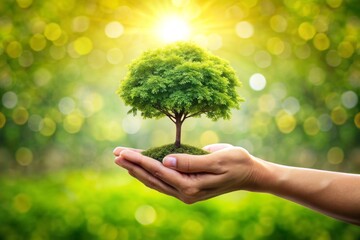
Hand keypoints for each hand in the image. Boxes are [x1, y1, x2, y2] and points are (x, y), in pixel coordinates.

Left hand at [113, 144, 266, 203]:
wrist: (249, 174)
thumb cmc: (236, 163)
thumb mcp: (216, 160)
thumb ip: (190, 162)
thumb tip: (166, 161)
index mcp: (191, 186)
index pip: (159, 171)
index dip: (140, 161)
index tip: (123, 153)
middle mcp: (185, 193)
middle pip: (152, 178)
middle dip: (133, 165)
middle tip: (115, 154)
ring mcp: (185, 192)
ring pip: (155, 181)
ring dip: (138, 170)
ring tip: (122, 160)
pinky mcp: (187, 187)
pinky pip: (163, 181)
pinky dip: (149, 174)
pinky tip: (140, 168)